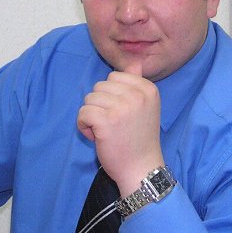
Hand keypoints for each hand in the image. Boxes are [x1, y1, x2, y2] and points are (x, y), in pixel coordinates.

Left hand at [77, 62, 164, 195]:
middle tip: (113, 125)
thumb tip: (135, 62)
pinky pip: (83, 112)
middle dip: (100, 105)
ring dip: (92, 115)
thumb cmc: (139, 139)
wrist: (141, 170)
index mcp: (148, 89)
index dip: (111, 96)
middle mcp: (137, 95)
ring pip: (90, 98)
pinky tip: (96, 136)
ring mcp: (122, 107)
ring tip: (106, 131)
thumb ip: (137, 84)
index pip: (115, 77)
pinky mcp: (106, 121)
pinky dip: (84, 125)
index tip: (121, 114)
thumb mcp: (145, 107)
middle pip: (100, 86)